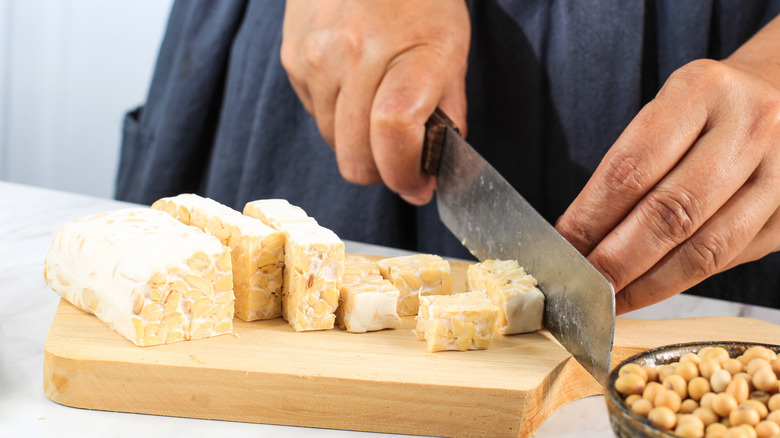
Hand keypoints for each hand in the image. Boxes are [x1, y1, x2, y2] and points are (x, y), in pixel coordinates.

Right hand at [281, 0, 469, 204]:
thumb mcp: (453, 47)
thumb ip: (448, 111)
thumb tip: (432, 166)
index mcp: (409, 53)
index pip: (393, 136)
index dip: (405, 174)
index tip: (418, 186)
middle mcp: (355, 55)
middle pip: (356, 156)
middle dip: (382, 171)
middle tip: (400, 160)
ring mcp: (317, 58)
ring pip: (333, 142)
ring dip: (357, 142)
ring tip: (377, 109)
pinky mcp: (293, 59)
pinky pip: (314, 115)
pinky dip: (336, 116)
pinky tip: (354, 85)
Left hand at [555, 56, 779, 313]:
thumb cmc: (709, 111)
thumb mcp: (667, 112)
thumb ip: (629, 168)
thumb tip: (576, 238)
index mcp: (701, 91)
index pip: (630, 169)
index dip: (590, 219)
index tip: (562, 248)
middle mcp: (750, 125)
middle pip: (669, 214)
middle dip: (616, 261)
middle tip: (583, 286)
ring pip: (706, 248)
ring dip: (650, 284)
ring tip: (613, 299)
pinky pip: (730, 259)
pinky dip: (684, 281)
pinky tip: (652, 288)